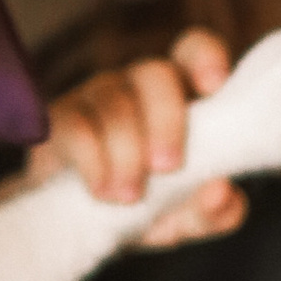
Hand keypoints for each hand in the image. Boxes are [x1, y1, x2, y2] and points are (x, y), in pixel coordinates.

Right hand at [41, 27, 248, 249]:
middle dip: (166, 120)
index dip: (205, 57)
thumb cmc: (146, 210)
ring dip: (127, 152)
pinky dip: (93, 161)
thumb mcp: (185, 219)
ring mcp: (95, 99)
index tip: (214, 86)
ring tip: (131, 197)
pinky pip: (75, 126)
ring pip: (115, 103)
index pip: (193, 51)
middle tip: (168, 167)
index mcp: (181, 99)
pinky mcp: (58, 123)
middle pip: (155, 74)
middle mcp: (138, 89)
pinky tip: (102, 191)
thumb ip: (213, 211)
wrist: (77, 230)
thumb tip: (222, 192)